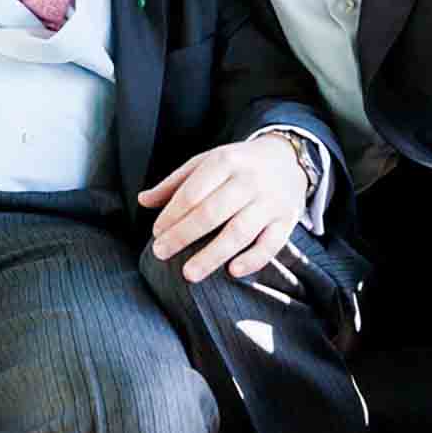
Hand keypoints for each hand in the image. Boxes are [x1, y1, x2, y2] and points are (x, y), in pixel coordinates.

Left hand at [138, 137, 309, 280]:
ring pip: (239, 231)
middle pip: (212, 212)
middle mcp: (249, 180)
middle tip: (160, 254)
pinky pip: (271, 244)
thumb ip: (175, 183)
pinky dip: (253, 259)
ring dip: (213, 254)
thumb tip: (142, 200)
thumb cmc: (238, 165)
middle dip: (183, 235)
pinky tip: (233, 271)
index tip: (156, 233)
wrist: (289, 158)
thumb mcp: (207, 163)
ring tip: (189, 273)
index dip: (172, 215)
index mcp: (225, 161)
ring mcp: (270, 201)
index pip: (192, 192)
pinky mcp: (287, 219)